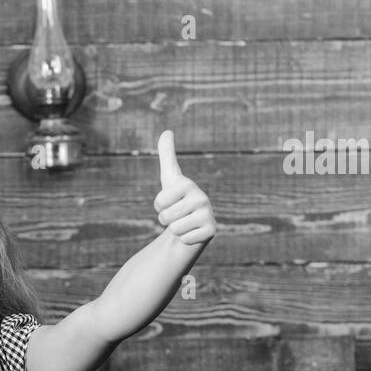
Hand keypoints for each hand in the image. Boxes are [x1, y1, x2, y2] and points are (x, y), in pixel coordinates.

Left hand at [154, 130, 215, 245]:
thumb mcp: (170, 178)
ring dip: (176, 229)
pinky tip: (192, 231)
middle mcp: (202, 197)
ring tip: (184, 222)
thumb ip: (167, 155)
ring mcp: (209, 215)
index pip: (158, 202)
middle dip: (167, 220)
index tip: (169, 203)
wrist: (192, 222)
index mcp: (188, 184)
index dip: (159, 207)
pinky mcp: (211, 231)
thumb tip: (167, 131)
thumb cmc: (178, 200)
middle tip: (177, 215)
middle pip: (165, 217)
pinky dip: (185, 239)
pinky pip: (185, 239)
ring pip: (174, 229)